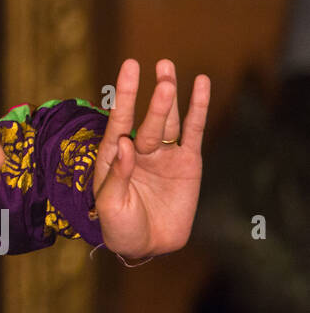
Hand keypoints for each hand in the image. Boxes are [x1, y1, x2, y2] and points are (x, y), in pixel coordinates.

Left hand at [92, 59, 210, 258]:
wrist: (147, 245)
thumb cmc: (120, 226)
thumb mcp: (110, 204)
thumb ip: (117, 175)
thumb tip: (123, 142)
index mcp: (113, 155)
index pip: (119, 119)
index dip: (125, 95)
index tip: (130, 68)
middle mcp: (137, 148)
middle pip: (146, 118)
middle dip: (154, 96)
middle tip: (162, 67)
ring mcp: (162, 153)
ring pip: (168, 120)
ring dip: (170, 96)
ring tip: (169, 69)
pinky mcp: (187, 162)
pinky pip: (193, 132)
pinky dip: (198, 109)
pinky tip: (201, 86)